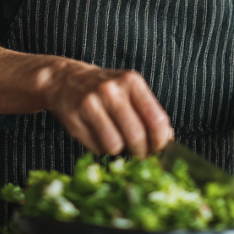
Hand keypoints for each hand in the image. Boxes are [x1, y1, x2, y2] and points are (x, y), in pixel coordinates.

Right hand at [41, 59, 172, 157]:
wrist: (65, 80)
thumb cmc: (105, 90)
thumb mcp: (129, 91)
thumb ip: (149, 112)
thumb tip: (168, 138)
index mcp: (132, 81)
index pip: (156, 120)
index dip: (160, 141)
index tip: (157, 148)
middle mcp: (112, 90)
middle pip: (137, 136)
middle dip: (141, 152)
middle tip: (139, 154)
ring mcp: (92, 102)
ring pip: (115, 145)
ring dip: (120, 152)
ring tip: (117, 143)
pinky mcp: (76, 116)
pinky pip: (97, 147)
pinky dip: (102, 150)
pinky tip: (100, 138)